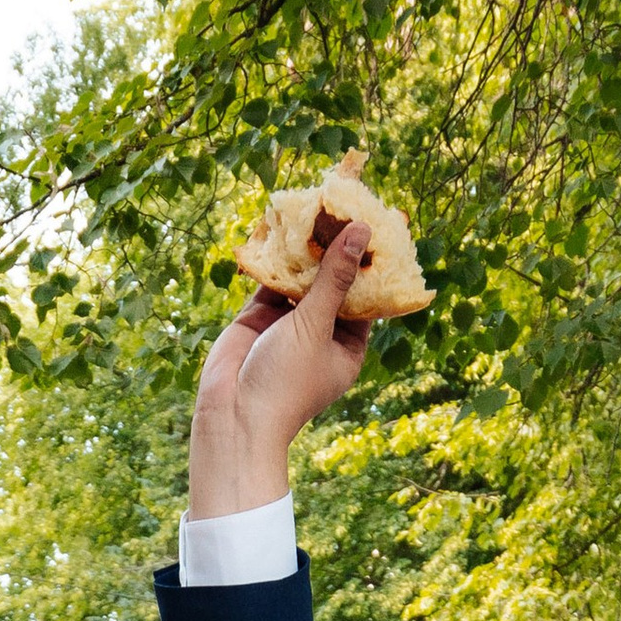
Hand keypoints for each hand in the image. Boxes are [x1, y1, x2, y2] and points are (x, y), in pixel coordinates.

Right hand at [189, 221, 376, 520]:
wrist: (233, 416)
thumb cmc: (285, 382)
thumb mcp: (315, 326)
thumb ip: (334, 279)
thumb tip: (360, 232)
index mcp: (347, 346)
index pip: (368, 296)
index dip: (375, 261)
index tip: (386, 224)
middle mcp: (320, 333)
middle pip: (335, 282)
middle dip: (339, 247)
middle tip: (350, 203)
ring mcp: (289, 324)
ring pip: (303, 278)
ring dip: (308, 247)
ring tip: (319, 205)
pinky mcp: (259, 315)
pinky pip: (273, 279)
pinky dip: (276, 255)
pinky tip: (283, 224)